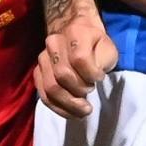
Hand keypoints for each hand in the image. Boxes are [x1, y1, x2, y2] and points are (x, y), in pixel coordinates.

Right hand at [34, 0, 119, 117]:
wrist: (77, 35)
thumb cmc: (95, 45)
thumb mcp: (107, 48)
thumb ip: (103, 61)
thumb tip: (92, 79)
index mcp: (74, 32)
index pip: (79, 58)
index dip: (92, 74)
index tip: (100, 78)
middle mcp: (54, 42)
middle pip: (63, 75)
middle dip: (80, 89)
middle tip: (91, 92)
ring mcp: (43, 58)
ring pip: (51, 87)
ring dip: (69, 103)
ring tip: (84, 109)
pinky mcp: (37, 72)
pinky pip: (44, 95)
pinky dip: (59, 108)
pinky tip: (72, 113)